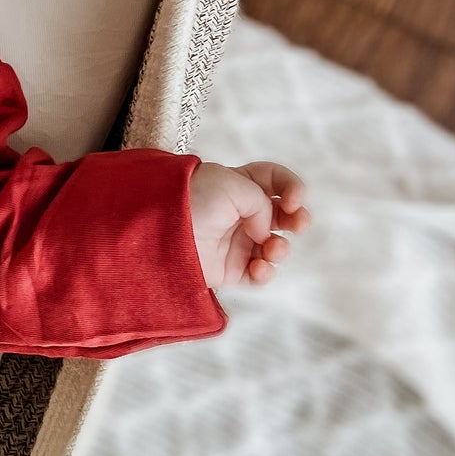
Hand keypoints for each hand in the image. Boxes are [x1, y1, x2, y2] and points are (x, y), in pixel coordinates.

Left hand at [189, 159, 309, 289]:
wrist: (156, 230)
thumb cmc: (190, 199)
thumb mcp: (232, 184)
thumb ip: (261, 202)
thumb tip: (264, 231)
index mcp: (239, 184)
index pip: (274, 180)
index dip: (291, 186)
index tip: (294, 198)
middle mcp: (240, 213)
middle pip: (282, 216)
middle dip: (297, 219)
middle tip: (298, 223)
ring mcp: (235, 242)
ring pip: (274, 248)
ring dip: (281, 249)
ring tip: (271, 249)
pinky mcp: (228, 270)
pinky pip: (258, 275)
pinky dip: (265, 273)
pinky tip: (260, 267)